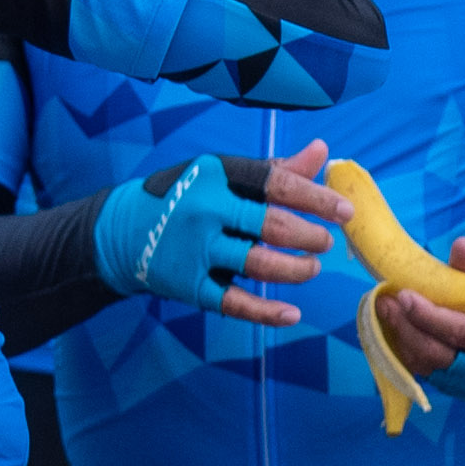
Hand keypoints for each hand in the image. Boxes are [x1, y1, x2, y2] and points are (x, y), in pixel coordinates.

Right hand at [102, 148, 343, 329]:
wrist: (120, 232)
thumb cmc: (184, 196)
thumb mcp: (221, 174)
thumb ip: (274, 169)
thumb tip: (321, 151)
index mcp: (217, 174)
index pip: (276, 183)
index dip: (316, 198)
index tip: (345, 212)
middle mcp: (205, 210)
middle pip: (271, 225)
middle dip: (309, 236)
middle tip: (327, 243)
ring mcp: (196, 250)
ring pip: (258, 264)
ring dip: (295, 269)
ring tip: (312, 267)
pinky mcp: (190, 286)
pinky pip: (235, 304)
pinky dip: (266, 312)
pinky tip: (292, 314)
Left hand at [379, 239, 464, 403]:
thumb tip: (459, 245)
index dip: (432, 317)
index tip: (404, 295)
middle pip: (445, 359)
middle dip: (410, 331)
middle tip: (385, 302)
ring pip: (435, 372)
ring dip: (405, 344)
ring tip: (386, 312)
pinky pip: (435, 377)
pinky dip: (413, 355)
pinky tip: (399, 331)